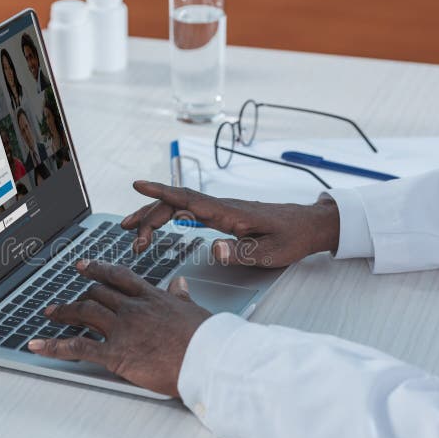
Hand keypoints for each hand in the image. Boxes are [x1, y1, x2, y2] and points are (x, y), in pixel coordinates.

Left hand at [28, 260, 211, 396]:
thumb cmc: (205, 340)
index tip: (85, 266)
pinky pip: (77, 346)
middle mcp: (132, 309)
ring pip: (84, 312)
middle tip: (64, 299)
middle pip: (97, 294)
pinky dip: (53, 346)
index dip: (98, 270)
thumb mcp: (194, 311)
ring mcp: (121, 329)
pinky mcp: (115, 353)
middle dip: (77, 295)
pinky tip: (37, 346)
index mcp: (151, 297)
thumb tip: (179, 285)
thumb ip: (180, 298)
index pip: (118, 277)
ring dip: (63, 312)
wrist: (207, 359)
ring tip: (51, 313)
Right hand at [121, 181, 339, 267]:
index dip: (161, 193)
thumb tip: (215, 250)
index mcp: (228, 213)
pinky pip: (187, 211)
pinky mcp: (222, 215)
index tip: (138, 186)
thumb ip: (242, 251)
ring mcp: (220, 210)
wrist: (310, 225)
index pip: (188, 199)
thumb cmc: (292, 237)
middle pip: (175, 204)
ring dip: (153, 215)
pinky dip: (168, 215)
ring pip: (178, 206)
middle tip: (128, 236)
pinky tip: (158, 223)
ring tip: (130, 228)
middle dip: (147, 216)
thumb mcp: (271, 251)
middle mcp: (220, 207)